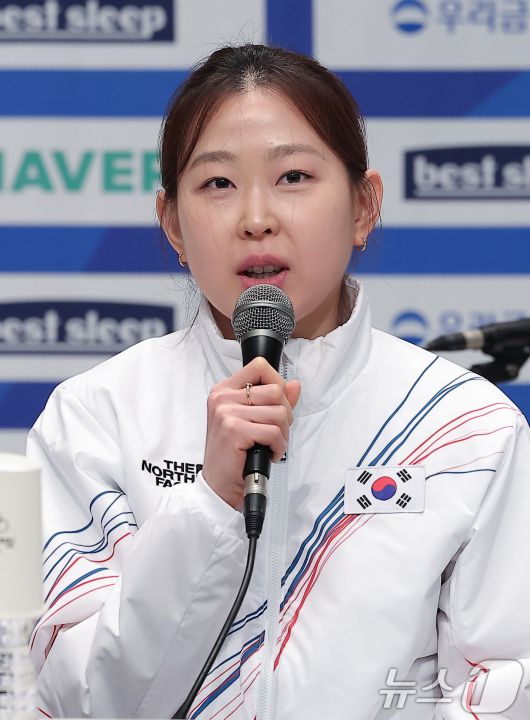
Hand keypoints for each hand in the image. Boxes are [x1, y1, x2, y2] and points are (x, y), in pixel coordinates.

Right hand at [202, 357, 300, 509]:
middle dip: (285, 415)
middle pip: (275, 391)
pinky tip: (268, 453)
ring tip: (271, 444)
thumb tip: (294, 385)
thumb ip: (273, 401)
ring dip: (283, 434)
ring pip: (279, 412)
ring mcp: (227, 412)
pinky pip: (274, 432)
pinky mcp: (234, 430)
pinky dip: (279, 447)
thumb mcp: (252, 421)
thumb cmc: (233, 454)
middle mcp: (223, 397)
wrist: (219, 485)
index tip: (277, 404)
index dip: (277, 383)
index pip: (259, 367)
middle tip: (275, 432)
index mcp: (225, 390)